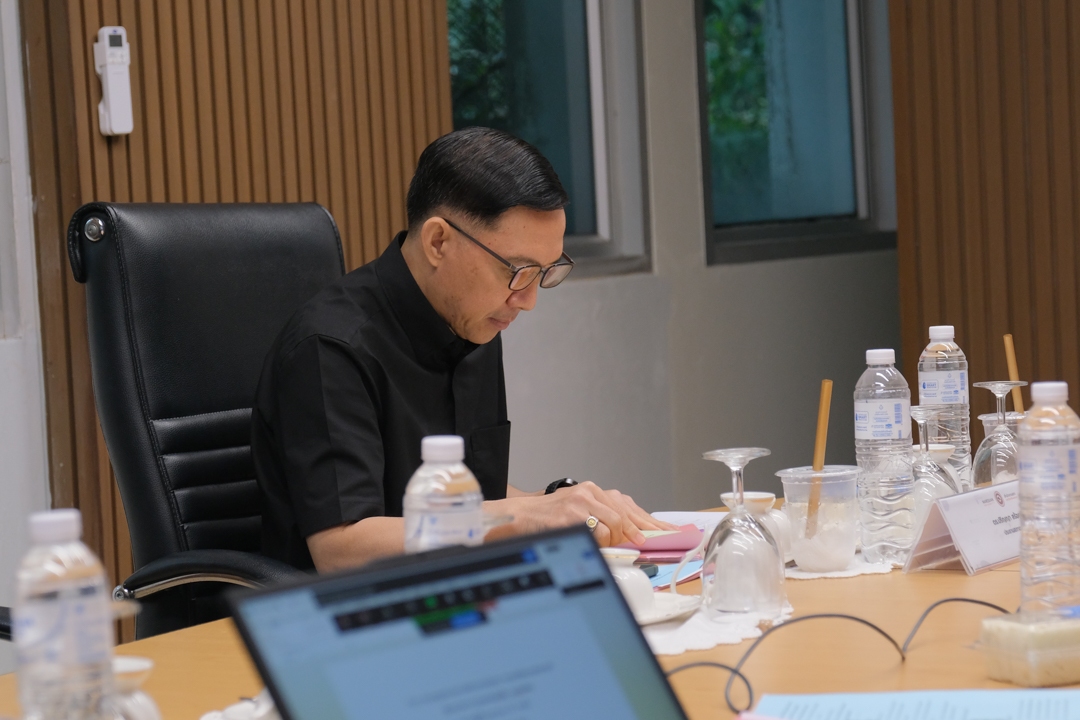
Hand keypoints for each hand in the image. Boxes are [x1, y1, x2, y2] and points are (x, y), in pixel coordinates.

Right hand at [486, 482, 677, 546]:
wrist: (515, 519)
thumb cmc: (545, 522)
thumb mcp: (577, 515)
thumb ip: (601, 522)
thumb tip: (631, 540)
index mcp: (593, 492)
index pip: (629, 508)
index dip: (650, 523)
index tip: (671, 533)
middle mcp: (590, 492)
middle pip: (627, 514)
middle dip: (639, 533)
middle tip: (647, 544)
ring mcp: (582, 501)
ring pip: (616, 524)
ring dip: (614, 540)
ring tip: (603, 546)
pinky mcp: (573, 513)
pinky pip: (600, 532)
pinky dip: (602, 542)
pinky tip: (595, 545)